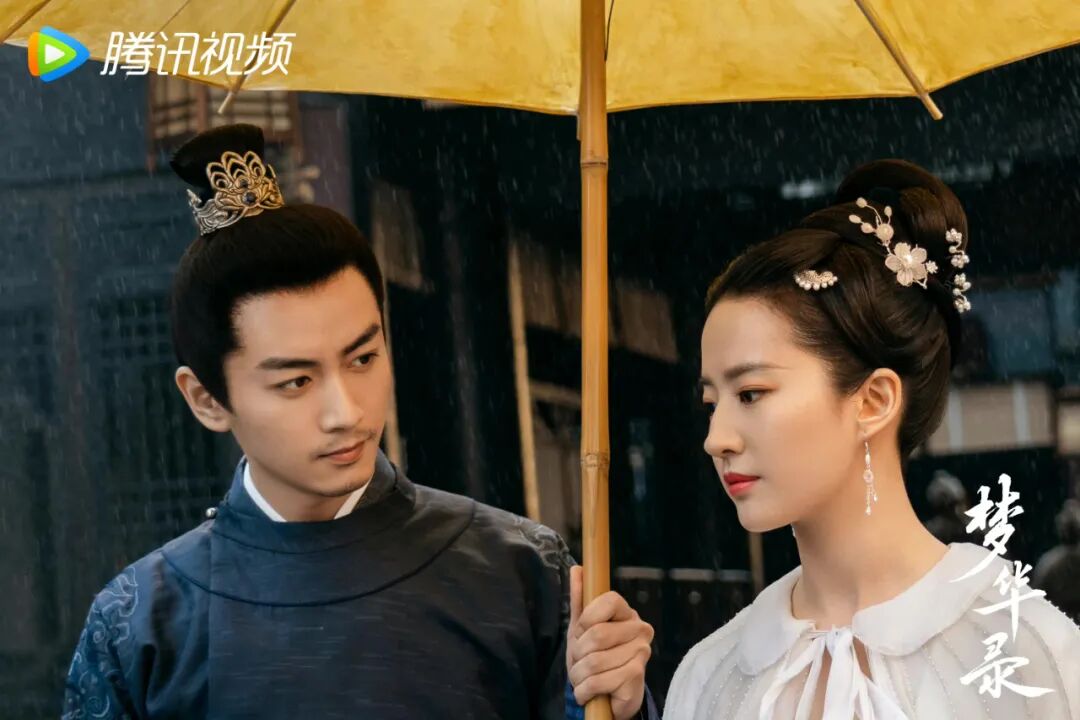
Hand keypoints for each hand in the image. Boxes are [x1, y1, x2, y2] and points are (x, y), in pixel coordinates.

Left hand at [566, 565, 653, 719]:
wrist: (609, 696)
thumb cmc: (595, 658)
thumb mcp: (581, 629)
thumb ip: (580, 600)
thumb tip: (577, 569)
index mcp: (627, 613)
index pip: (610, 600)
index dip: (587, 619)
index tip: (581, 633)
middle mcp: (640, 629)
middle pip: (597, 634)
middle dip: (577, 653)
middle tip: (578, 662)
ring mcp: (642, 653)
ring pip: (594, 661)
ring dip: (578, 675)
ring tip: (582, 679)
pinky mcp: (637, 676)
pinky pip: (598, 680)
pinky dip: (584, 690)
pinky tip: (587, 692)